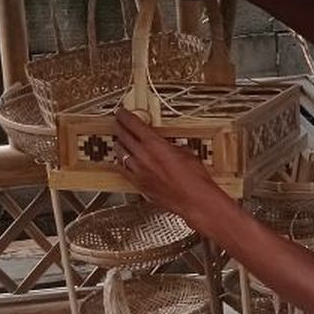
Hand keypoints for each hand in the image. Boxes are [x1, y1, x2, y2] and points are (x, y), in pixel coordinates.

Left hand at [113, 108, 228, 230]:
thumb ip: (173, 148)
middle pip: (124, 137)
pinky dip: (121, 163)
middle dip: (120, 127)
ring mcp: (139, 172)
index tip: (122, 112)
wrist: (195, 201)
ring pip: (121, 154)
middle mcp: (143, 157)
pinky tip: (122, 162)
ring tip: (119, 141)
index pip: (134, 124)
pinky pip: (124, 171)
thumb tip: (171, 147)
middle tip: (118, 123)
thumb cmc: (195, 180)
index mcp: (155, 144)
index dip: (125, 116)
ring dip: (119, 145)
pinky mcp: (139, 185)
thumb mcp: (187, 153)